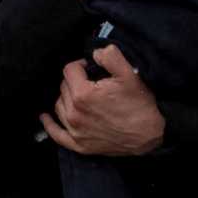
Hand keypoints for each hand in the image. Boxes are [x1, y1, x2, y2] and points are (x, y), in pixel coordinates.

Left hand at [41, 46, 165, 156]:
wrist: (151, 134)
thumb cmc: (140, 105)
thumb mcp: (128, 74)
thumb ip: (109, 56)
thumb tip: (95, 53)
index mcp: (83, 94)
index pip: (70, 69)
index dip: (81, 65)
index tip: (91, 68)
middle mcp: (74, 113)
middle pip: (63, 87)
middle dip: (75, 81)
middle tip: (92, 82)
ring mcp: (75, 131)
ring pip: (59, 105)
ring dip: (67, 97)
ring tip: (81, 95)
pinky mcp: (79, 145)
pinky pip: (56, 134)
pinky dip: (50, 125)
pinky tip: (45, 117)